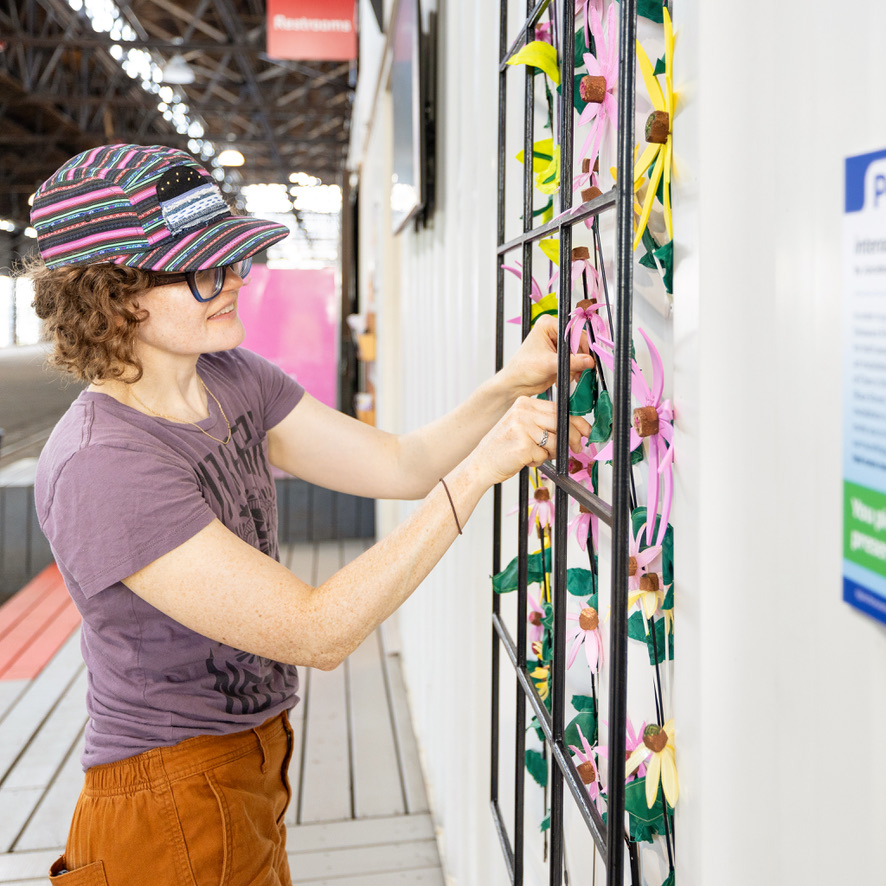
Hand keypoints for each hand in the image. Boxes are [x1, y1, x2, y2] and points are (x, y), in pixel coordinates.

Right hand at [471, 396, 591, 486]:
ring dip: (551, 453)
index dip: (577, 421)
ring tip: (535, 454)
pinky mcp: (523, 445)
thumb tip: (576, 429)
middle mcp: (523, 412)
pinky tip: (524, 459)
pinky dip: (538, 461)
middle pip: (562, 422)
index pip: (559, 409)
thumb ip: (546, 424)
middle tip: (577, 448)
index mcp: (524, 403)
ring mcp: (522, 427)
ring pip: (556, 441)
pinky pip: (543, 456)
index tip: (586, 430)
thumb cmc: (504, 448)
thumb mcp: (523, 428)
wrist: (481, 464)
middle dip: (573, 438)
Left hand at [499, 315, 595, 398]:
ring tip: (573, 376)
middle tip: (584, 369)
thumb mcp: (548, 364)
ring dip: (579, 366)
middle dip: (581, 357)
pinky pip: (576, 360)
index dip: (582, 344)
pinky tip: (570, 377)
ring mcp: (558, 344)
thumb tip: (589, 361)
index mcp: (548, 324)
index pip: (573, 330)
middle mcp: (554, 331)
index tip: (590, 357)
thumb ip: (571, 363)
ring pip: (579, 352)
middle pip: (578, 341)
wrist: (517, 384)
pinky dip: (575, 370)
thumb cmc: (523, 369)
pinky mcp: (561, 355)